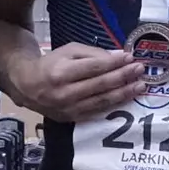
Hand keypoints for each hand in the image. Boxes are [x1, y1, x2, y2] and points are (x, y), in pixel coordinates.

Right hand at [12, 43, 145, 122]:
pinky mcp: (72, 118)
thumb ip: (92, 54)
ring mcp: (69, 108)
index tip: (130, 58)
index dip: (114, 63)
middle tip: (140, 70)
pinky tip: (126, 98)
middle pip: (100, 85)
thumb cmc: (51, 64)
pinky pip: (97, 112)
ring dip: (123, 93)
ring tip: (139, 86)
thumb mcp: (68, 51)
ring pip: (101, 101)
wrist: (28, 87)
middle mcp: (65, 93)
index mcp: (61, 73)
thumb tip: (118, 57)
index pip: (94, 68)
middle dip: (123, 77)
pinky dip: (114, 104)